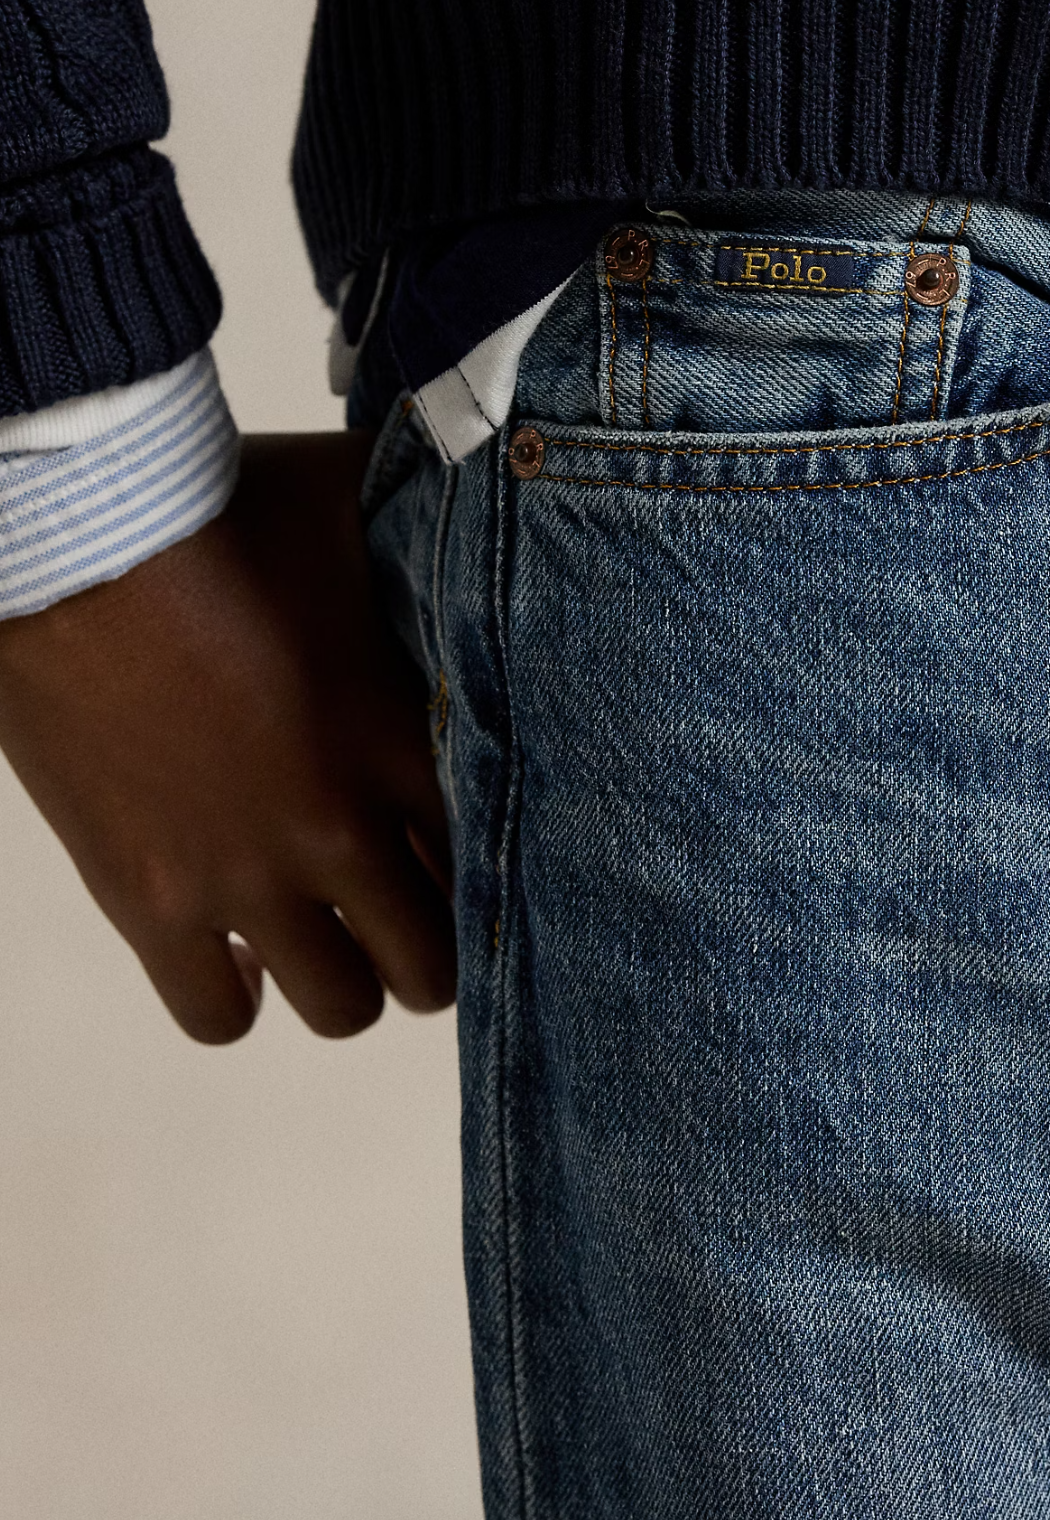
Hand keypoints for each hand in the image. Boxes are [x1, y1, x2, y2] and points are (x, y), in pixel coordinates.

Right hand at [0, 432, 455, 1043]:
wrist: (77, 537)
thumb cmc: (222, 510)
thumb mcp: (362, 514)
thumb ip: (438, 543)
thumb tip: (503, 502)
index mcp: (403, 743)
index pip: (495, 864)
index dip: (489, 869)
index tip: (461, 851)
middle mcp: (339, 829)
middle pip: (435, 964)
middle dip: (428, 945)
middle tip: (401, 906)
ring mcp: (245, 877)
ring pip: (342, 1008)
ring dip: (343, 978)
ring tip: (324, 928)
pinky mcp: (151, 902)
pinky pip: (218, 1017)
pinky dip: (238, 995)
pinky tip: (241, 945)